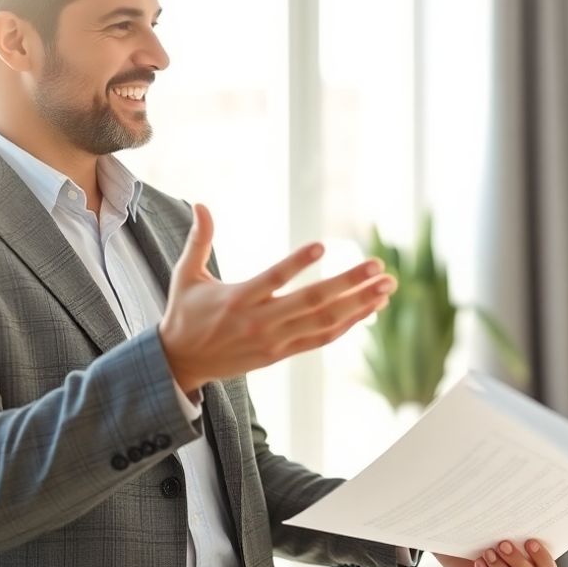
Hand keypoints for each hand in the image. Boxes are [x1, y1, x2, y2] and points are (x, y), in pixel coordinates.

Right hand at [159, 203, 396, 391]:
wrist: (181, 363)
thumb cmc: (185, 314)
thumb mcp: (186, 276)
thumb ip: (199, 239)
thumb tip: (200, 203)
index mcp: (237, 298)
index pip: (273, 279)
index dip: (297, 263)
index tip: (323, 245)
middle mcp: (260, 321)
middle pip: (311, 301)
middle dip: (349, 283)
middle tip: (378, 265)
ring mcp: (274, 340)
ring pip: (324, 322)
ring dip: (359, 304)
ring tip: (386, 287)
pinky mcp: (282, 354)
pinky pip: (321, 339)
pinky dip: (348, 324)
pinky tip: (369, 308)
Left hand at [434, 539, 557, 566]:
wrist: (459, 545)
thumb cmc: (485, 535)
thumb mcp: (501, 529)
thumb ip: (514, 527)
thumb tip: (521, 509)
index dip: (543, 559)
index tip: (530, 541)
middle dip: (518, 562)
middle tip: (503, 544)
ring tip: (487, 552)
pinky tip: (479, 564)